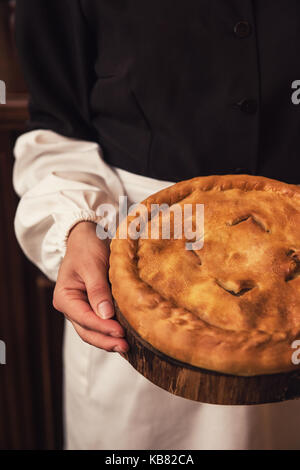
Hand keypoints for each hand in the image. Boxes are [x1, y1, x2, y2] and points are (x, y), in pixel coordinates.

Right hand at [53, 221, 128, 352]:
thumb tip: (106, 315)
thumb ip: (98, 290)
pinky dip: (110, 332)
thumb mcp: (92, 265)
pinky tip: (124, 338)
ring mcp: (81, 309)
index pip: (84, 318)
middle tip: (126, 347)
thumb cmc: (87, 247)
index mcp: (64, 297)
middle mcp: (70, 307)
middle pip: (87, 331)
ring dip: (109, 340)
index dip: (103, 328)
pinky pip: (100, 324)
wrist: (87, 237)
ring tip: (127, 348)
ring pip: (93, 331)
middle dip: (106, 340)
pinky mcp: (93, 307)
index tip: (121, 332)